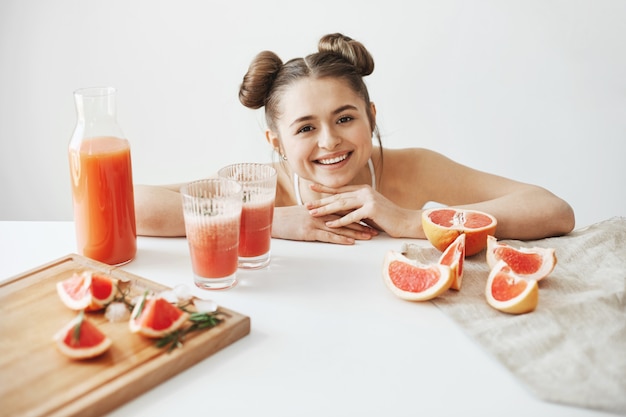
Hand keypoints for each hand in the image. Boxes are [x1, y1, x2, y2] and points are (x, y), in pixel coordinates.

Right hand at [272, 205, 377, 244]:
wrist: (269, 220)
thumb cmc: (284, 219)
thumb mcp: (301, 214)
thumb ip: (315, 213)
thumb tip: (327, 217)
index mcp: (319, 208)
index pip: (342, 209)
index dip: (358, 212)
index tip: (370, 216)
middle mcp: (319, 213)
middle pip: (345, 217)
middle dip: (362, 222)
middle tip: (377, 226)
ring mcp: (314, 222)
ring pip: (340, 226)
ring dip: (356, 231)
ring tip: (369, 236)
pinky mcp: (308, 232)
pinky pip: (328, 236)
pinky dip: (341, 239)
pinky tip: (351, 242)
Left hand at [305, 183, 420, 237]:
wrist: (405, 221)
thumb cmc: (387, 218)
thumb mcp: (369, 209)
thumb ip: (356, 207)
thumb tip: (340, 209)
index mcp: (362, 190)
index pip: (340, 189)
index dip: (325, 189)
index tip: (311, 188)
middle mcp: (364, 191)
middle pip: (337, 197)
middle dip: (320, 201)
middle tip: (307, 205)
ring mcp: (368, 199)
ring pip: (342, 204)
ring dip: (326, 210)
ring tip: (313, 214)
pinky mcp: (372, 209)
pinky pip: (352, 216)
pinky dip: (339, 221)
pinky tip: (329, 224)